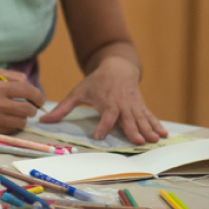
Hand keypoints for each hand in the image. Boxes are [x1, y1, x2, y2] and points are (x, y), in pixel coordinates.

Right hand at [0, 71, 44, 132]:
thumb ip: (12, 76)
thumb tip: (30, 85)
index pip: (27, 91)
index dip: (38, 96)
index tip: (39, 99)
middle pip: (27, 109)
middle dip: (32, 109)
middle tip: (28, 108)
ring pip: (21, 122)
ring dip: (22, 118)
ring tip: (16, 114)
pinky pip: (11, 130)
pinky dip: (12, 126)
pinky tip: (5, 120)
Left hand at [40, 57, 166, 143]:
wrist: (118, 67)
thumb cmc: (95, 83)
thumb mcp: (77, 92)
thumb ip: (62, 108)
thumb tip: (44, 120)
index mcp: (106, 101)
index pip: (106, 115)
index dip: (103, 125)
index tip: (100, 135)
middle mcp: (122, 103)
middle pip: (128, 118)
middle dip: (133, 129)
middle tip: (139, 141)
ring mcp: (133, 105)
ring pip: (142, 118)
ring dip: (149, 129)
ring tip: (155, 139)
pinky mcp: (141, 106)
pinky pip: (150, 116)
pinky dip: (157, 125)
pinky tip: (164, 134)